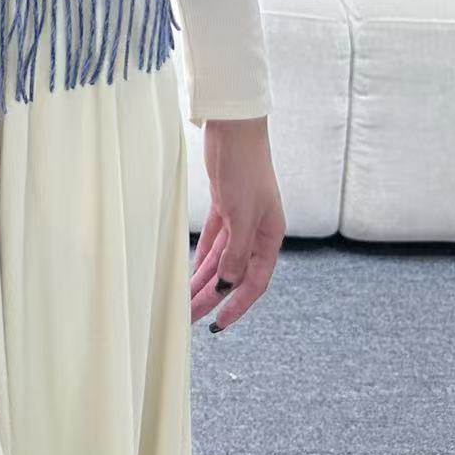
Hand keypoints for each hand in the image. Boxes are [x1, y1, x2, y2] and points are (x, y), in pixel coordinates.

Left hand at [189, 115, 284, 330]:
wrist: (234, 129)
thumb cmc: (245, 168)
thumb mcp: (242, 215)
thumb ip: (236, 253)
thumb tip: (227, 285)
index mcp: (270, 236)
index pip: (254, 282)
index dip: (237, 305)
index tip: (219, 324)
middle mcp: (257, 231)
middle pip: (233, 273)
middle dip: (212, 297)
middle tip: (190, 319)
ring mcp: (239, 220)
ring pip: (220, 260)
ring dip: (203, 280)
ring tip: (184, 302)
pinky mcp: (224, 207)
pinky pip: (213, 241)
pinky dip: (202, 257)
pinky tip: (191, 272)